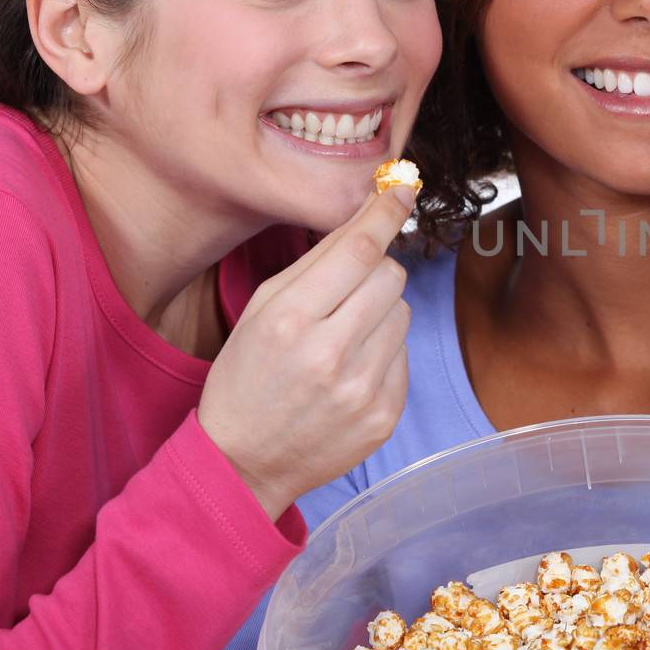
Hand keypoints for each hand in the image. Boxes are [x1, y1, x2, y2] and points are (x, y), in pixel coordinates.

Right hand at [198, 187, 415, 518]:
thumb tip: (368, 218)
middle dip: (377, 270)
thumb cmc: (247, 377)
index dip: (387, 213)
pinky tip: (350, 371)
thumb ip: (315, 263)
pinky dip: (383, 353)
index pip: (360, 250)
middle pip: (392, 276)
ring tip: (343, 337)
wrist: (244, 461)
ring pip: (404, 313)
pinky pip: (405, 355)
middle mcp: (331, 355)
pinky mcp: (385, 415)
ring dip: (381, 313)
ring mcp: (363, 390)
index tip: (404, 188)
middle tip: (349, 288)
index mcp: (291, 321)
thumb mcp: (261, 311)